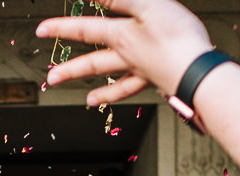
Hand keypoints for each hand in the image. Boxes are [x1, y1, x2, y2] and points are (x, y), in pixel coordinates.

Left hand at [37, 0, 215, 105]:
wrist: (197, 70)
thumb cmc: (177, 37)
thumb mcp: (149, 5)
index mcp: (122, 36)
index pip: (85, 29)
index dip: (62, 27)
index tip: (41, 30)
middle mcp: (128, 57)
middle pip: (93, 62)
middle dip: (71, 69)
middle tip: (51, 78)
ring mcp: (142, 71)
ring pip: (115, 80)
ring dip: (100, 90)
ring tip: (88, 101)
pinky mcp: (158, 80)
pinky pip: (139, 90)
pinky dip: (129, 96)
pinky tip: (125, 100)